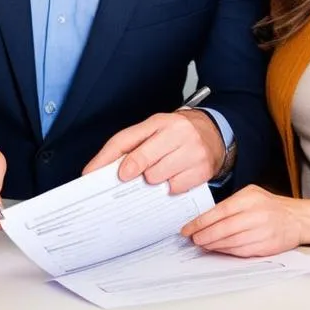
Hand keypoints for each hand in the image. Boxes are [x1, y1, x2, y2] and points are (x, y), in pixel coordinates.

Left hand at [82, 110, 223, 193]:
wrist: (215, 134)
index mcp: (159, 121)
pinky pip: (176, 188)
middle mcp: (178, 132)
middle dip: (132, 172)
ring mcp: (192, 151)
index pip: (127, 139)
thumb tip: (98, 170)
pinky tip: (174, 178)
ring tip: (159, 174)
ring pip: (157, 177)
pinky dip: (171, 187)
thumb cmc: (177, 135)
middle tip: (128, 177)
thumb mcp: (153, 131)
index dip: (108, 158)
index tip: (94, 174)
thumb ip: (128, 146)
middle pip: (142, 160)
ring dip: (153, 181)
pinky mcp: (203, 169)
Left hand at [180, 186, 309, 255]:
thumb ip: (230, 204)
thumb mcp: (251, 194)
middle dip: (204, 235)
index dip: (200, 222)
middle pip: (223, 228)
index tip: (187, 229)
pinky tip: (217, 249)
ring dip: (213, 245)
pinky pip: (241, 251)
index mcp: (250, 199)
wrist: (298, 219)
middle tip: (192, 239)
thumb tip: (206, 219)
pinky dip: (226, 251)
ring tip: (202, 244)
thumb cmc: (270, 206)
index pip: (219, 212)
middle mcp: (257, 215)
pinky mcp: (266, 246)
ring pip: (231, 242)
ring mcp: (263, 232)